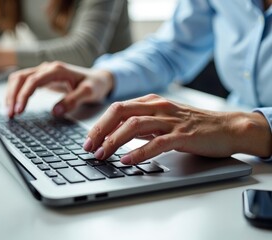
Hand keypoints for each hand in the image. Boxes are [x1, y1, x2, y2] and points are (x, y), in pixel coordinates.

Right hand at [6, 61, 113, 117]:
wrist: (99, 79)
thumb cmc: (94, 84)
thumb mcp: (88, 93)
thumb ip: (73, 101)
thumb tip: (55, 112)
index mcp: (57, 70)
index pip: (33, 80)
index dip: (24, 95)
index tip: (19, 110)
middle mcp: (48, 68)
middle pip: (21, 77)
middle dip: (12, 95)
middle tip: (10, 114)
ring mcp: (43, 72)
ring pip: (19, 79)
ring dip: (11, 94)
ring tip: (8, 112)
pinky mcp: (42, 78)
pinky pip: (23, 82)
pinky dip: (15, 93)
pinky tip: (14, 105)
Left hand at [83, 94, 271, 164]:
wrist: (227, 127)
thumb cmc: (193, 125)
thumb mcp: (163, 120)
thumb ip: (142, 125)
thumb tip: (118, 135)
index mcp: (151, 102)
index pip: (117, 109)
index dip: (100, 124)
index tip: (89, 140)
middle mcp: (158, 107)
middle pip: (120, 112)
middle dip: (100, 130)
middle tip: (89, 148)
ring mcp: (170, 120)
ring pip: (134, 126)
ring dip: (114, 141)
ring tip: (102, 155)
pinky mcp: (182, 135)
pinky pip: (156, 143)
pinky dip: (139, 152)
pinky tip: (127, 161)